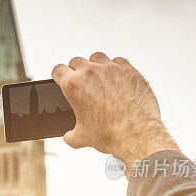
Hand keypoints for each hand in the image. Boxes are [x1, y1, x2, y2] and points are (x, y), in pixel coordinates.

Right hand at [51, 53, 177, 168]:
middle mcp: (90, 72)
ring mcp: (111, 68)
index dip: (59, 76)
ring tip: (100, 79)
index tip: (63, 79)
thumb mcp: (82, 138)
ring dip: (96, 66)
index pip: (58, 70)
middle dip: (77, 71)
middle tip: (82, 84)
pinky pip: (118, 61)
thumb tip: (69, 137)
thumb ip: (71, 135)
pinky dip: (116, 68)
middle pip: (76, 61)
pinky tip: (118, 80)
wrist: (136, 134)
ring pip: (97, 57)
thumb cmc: (109, 135)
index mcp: (73, 85)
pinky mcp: (129, 70)